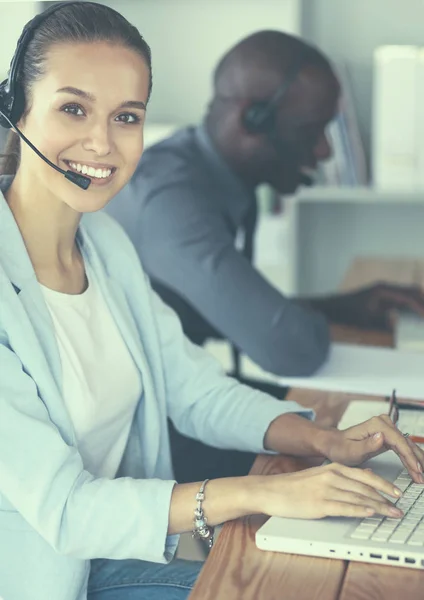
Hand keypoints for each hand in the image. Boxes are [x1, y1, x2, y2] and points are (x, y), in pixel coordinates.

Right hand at [255, 462, 402, 519]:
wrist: (271, 490)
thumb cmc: (294, 486)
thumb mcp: (319, 475)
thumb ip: (340, 478)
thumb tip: (364, 481)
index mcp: (332, 468)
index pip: (365, 476)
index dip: (384, 485)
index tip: (396, 493)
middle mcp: (331, 476)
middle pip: (365, 488)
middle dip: (385, 498)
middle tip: (399, 507)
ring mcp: (325, 490)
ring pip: (358, 498)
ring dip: (378, 507)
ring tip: (391, 513)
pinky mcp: (318, 504)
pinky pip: (344, 507)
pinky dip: (359, 510)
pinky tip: (369, 513)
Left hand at [316, 283, 423, 329]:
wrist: (334, 307)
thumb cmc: (349, 313)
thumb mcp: (367, 321)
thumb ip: (385, 324)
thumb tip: (398, 327)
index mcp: (383, 290)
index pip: (407, 297)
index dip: (419, 307)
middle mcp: (386, 287)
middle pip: (412, 291)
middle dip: (422, 302)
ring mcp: (385, 290)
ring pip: (408, 294)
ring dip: (417, 303)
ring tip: (422, 316)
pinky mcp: (383, 296)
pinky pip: (401, 298)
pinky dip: (410, 305)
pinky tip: (414, 315)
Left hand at [324, 414, 423, 482]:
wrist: (335, 444)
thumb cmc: (340, 448)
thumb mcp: (351, 450)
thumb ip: (367, 445)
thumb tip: (382, 437)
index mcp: (376, 425)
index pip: (398, 441)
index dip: (409, 456)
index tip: (416, 470)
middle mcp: (383, 423)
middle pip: (406, 442)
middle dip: (416, 460)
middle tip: (422, 477)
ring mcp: (386, 429)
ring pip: (407, 445)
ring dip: (416, 460)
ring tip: (421, 476)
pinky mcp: (388, 436)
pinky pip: (403, 447)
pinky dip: (410, 458)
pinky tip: (416, 469)